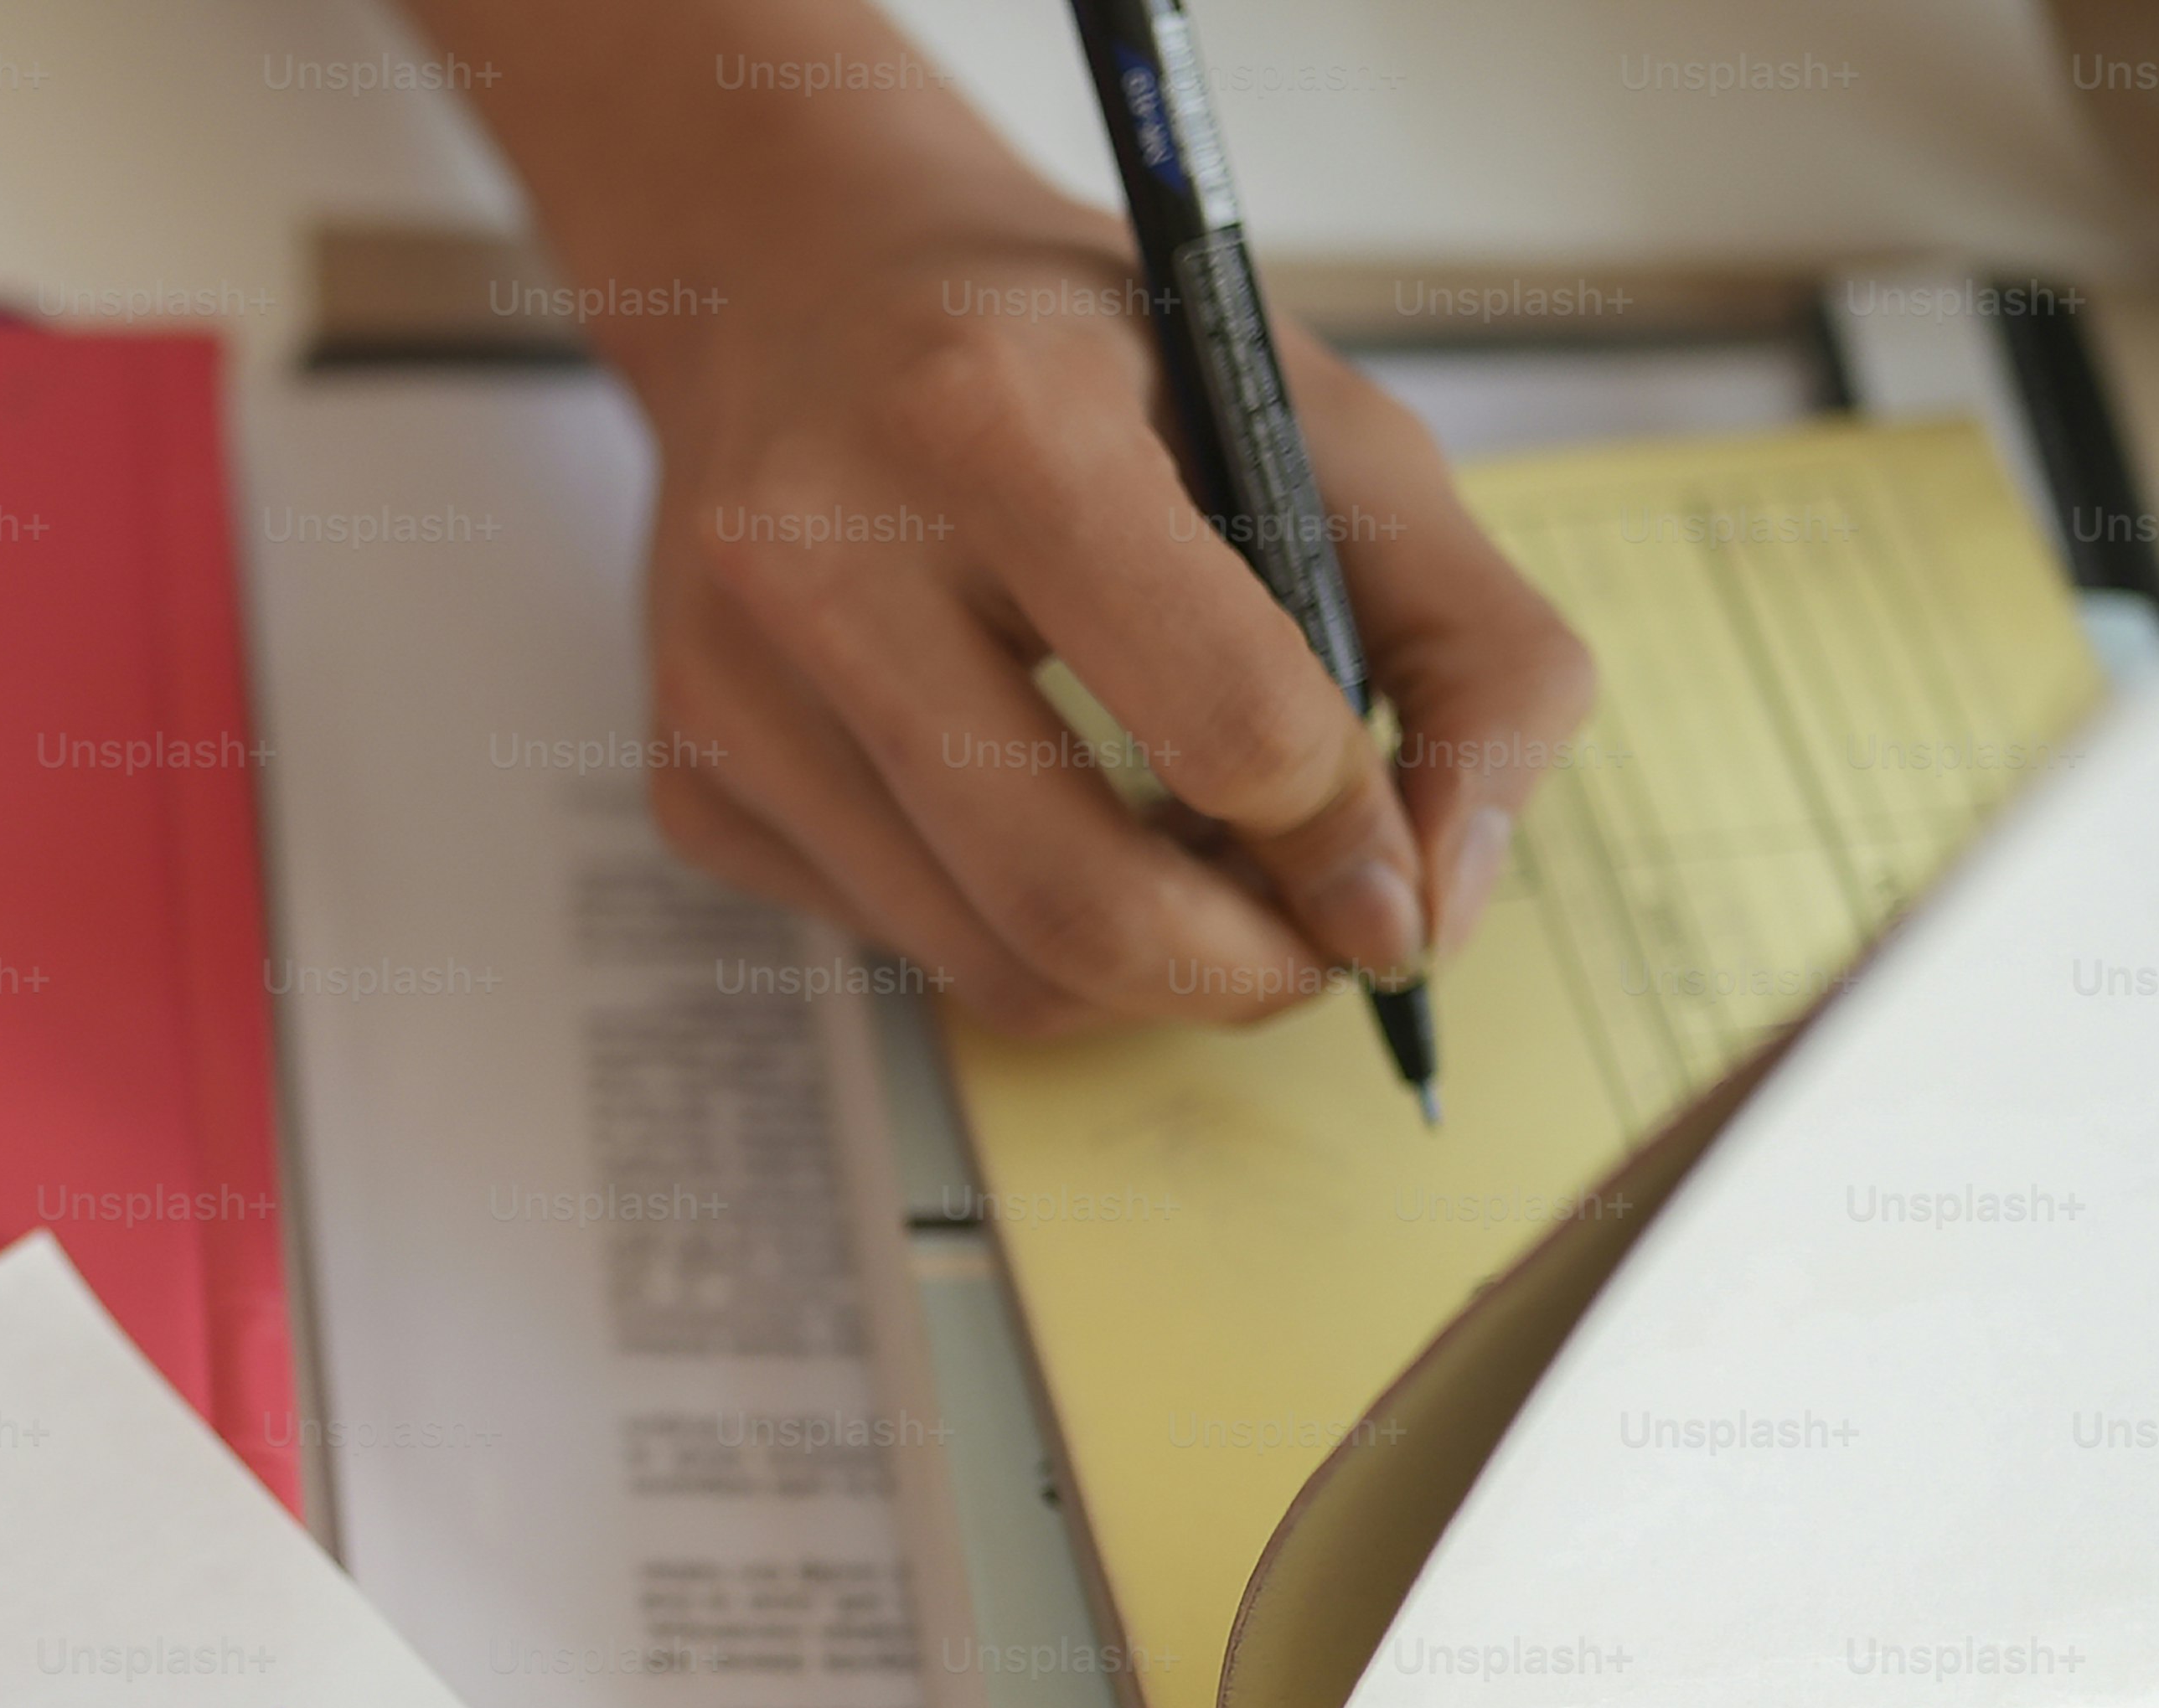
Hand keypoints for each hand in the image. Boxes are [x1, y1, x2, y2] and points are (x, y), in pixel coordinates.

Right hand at [407, 0, 1592, 1037]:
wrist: (802, 287)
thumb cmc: (1084, 354)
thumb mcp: (1322, 420)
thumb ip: (1470, 648)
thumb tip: (1436, 907)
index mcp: (998, 419)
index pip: (1232, 726)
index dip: (1352, 839)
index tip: (1391, 867)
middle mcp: (821, 556)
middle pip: (1084, 905)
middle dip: (1249, 969)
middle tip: (1315, 937)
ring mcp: (729, 686)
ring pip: (996, 968)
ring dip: (1146, 966)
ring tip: (1197, 857)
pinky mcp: (688, 778)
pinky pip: (907, 952)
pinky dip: (1019, 928)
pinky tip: (1047, 807)